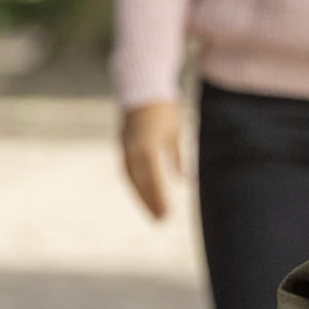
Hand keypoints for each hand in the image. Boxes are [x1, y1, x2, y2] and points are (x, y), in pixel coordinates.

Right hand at [120, 100, 184, 219]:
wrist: (141, 87)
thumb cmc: (164, 108)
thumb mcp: (175, 131)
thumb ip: (178, 156)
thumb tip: (185, 180)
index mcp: (147, 145)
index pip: (152, 178)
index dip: (158, 198)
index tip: (167, 214)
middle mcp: (132, 149)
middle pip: (140, 182)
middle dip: (150, 202)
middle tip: (162, 221)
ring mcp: (125, 148)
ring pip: (132, 179)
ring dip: (142, 197)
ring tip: (154, 213)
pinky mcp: (123, 146)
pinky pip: (129, 171)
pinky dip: (137, 185)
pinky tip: (145, 196)